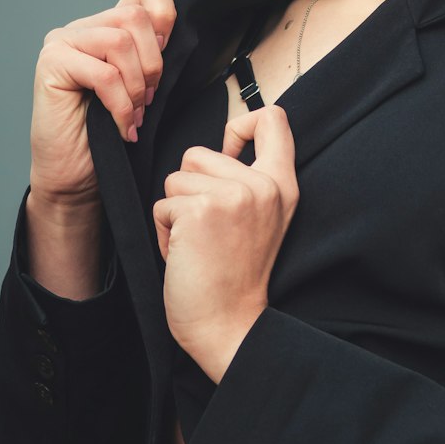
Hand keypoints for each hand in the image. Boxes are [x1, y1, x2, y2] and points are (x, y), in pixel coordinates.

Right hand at [30, 0, 176, 206]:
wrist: (76, 178)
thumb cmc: (109, 136)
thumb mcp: (144, 88)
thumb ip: (152, 54)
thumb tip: (174, 30)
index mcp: (109, 26)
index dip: (167, 14)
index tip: (166, 54)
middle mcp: (83, 27)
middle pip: (136, 17)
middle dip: (153, 64)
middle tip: (149, 100)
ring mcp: (63, 42)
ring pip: (120, 40)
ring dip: (137, 86)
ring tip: (134, 114)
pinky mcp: (51, 64)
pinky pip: (103, 73)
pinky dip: (121, 105)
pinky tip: (122, 126)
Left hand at [152, 105, 299, 382]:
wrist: (229, 326)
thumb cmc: (235, 276)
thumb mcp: (264, 218)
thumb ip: (252, 178)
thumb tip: (222, 144)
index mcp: (282, 184)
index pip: (273, 117)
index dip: (242, 123)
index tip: (230, 152)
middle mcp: (262, 184)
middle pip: (199, 150)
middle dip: (189, 187)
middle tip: (207, 228)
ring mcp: (232, 195)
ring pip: (176, 177)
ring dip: (175, 211)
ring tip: (196, 243)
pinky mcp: (200, 210)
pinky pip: (162, 204)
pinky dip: (162, 231)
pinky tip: (184, 255)